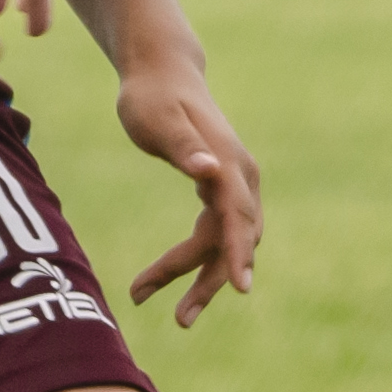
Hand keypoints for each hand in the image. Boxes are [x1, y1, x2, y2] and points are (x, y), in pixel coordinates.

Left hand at [112, 55, 262, 327]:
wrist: (162, 72)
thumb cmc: (152, 97)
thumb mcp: (158, 121)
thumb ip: (185, 148)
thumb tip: (210, 171)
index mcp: (229, 163)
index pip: (238, 216)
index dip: (238, 254)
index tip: (239, 288)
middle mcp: (240, 177)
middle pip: (233, 238)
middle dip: (209, 281)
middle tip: (180, 319)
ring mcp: (234, 183)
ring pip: (226, 240)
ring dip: (203, 276)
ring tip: (173, 312)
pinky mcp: (220, 187)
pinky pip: (216, 231)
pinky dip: (198, 257)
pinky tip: (171, 276)